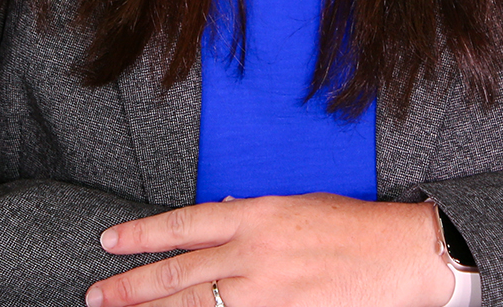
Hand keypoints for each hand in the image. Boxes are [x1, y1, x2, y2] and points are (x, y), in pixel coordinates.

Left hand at [86, 194, 455, 306]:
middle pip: (177, 273)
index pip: (184, 225)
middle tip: (96, 295)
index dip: (141, 236)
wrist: (406, 255)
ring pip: (192, 306)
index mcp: (259, 215)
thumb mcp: (300, 206)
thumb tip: (215, 217)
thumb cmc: (359, 226)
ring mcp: (266, 293)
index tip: (110, 243)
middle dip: (130, 287)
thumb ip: (254, 216)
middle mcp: (255, 253)